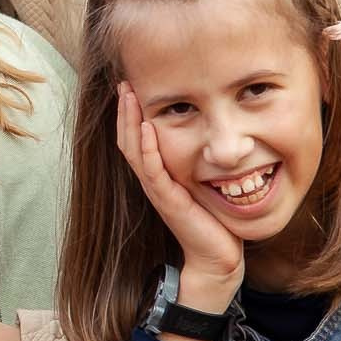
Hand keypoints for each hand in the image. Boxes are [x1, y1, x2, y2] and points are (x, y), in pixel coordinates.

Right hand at [115, 84, 243, 298]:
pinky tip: (148, 128)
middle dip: (125, 110)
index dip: (131, 113)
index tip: (132, 86)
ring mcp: (158, 190)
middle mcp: (153, 181)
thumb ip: (201, 162)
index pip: (137, 138)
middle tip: (124, 82)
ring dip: (130, 121)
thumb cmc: (215, 221)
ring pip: (135, 150)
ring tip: (128, 95)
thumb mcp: (205, 184)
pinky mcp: (168, 200)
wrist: (217, 258)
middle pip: (128, 139)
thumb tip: (215, 135)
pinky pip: (153, 170)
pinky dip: (148, 148)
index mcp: (160, 175)